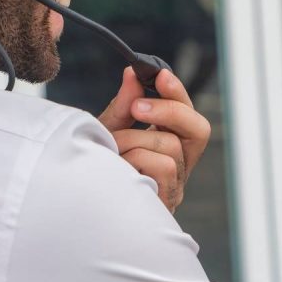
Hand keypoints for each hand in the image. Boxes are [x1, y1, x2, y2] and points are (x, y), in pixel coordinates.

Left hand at [98, 67, 210, 212]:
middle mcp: (180, 165)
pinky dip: (136, 160)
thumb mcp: (109, 130)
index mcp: (170, 144)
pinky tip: (119, 169)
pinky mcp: (166, 202)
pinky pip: (162, 167)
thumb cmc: (99, 167)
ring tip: (112, 149)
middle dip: (169, 111)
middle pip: (199, 129)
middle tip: (137, 108)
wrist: (82, 206)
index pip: (188, 115)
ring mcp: (175, 185)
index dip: (178, 93)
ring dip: (135, 140)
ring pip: (172, 147)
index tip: (159, 74)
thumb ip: (123, 105)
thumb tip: (132, 74)